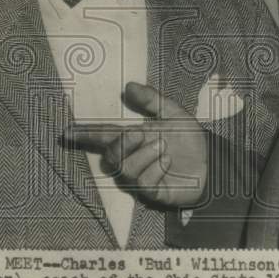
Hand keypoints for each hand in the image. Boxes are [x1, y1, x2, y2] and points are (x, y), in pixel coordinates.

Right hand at [65, 82, 207, 206]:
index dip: (84, 134)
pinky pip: (142, 182)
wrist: (212, 163)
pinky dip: (156, 168)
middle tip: (144, 134)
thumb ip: (152, 99)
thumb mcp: (174, 113)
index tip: (66, 131)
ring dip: (145, 154)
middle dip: (124, 143)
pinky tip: (168, 163)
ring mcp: (140, 177)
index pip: (103, 135)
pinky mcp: (151, 192)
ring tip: (165, 149)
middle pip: (110, 155)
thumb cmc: (190, 140)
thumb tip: (128, 85)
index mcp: (133, 138)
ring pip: (125, 168)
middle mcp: (132, 158)